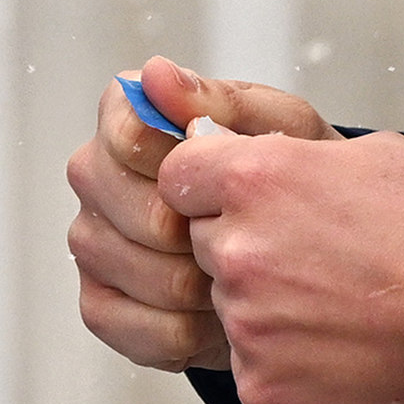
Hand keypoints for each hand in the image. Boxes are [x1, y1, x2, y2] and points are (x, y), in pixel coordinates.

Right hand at [67, 59, 332, 373]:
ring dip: (196, 283)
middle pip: (122, 206)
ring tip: (239, 281)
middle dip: (192, 231)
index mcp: (129, 122)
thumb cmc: (292, 183)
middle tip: (242, 239)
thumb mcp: (281, 132)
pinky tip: (217, 317)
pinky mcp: (100, 304)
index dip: (179, 166)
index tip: (223, 183)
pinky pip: (130, 324)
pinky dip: (185, 330)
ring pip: (127, 267)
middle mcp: (98, 177)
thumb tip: (154, 73)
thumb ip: (222, 101)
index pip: (127, 136)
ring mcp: (93, 241)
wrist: (310, 258)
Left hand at [160, 115, 403, 403]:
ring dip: (268, 308)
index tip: (245, 199)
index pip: (179, 175)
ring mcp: (249, 326)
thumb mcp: (374, 156)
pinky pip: (254, 366)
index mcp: (259, 180)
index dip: (213, 185)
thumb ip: (289, 154)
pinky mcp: (265, 388)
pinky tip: (345, 352)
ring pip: (229, 308)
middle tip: (317, 260)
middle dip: (246, 247)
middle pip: (204, 244)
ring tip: (344, 310)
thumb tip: (238, 149)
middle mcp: (240, 250)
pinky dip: (289, 364)